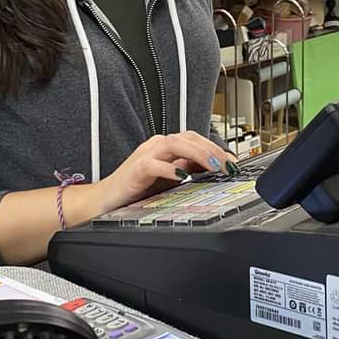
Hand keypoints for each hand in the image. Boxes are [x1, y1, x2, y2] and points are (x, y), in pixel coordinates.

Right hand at [99, 131, 238, 211]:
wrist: (105, 201)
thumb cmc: (136, 189)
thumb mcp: (169, 179)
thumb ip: (188, 170)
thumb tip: (215, 168)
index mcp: (166, 147)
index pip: (195, 139)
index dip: (216, 148)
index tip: (233, 162)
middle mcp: (157, 146)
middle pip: (188, 138)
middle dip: (212, 150)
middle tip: (229, 165)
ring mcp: (146, 155)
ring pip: (175, 144)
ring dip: (197, 153)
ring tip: (213, 166)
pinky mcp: (136, 169)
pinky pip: (154, 164)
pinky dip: (170, 169)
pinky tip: (182, 177)